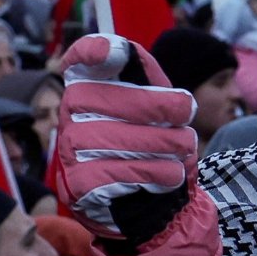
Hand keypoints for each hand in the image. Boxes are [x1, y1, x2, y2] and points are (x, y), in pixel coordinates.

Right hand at [56, 34, 220, 255]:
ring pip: (129, 139)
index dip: (96, 49)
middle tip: (185, 123)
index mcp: (89, 86)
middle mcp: (72, 114)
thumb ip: (143, 73)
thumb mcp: (155, 106)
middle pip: (123, 98)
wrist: (148, 207)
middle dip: (164, 110)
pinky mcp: (77, 185)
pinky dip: (154, 175)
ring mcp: (71, 150)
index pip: (84, 58)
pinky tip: (165, 178)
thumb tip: (118, 48)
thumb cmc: (152, 146)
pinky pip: (124, 173)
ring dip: (167, 148)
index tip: (114, 51)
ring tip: (179, 156)